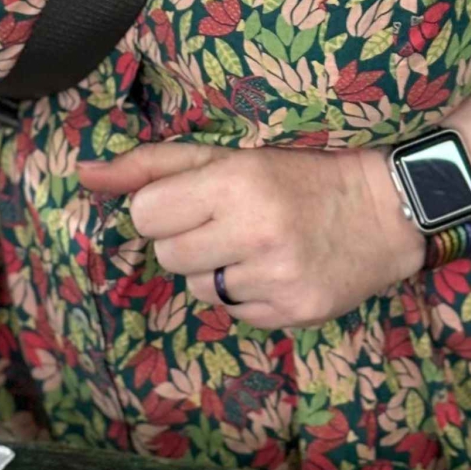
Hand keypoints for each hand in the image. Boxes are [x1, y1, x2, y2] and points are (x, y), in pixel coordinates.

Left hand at [78, 143, 425, 329]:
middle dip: (186, 240)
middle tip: (226, 223)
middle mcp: (258, 232)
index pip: (146, 215)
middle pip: (166, 256)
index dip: (163, 209)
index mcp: (237, 182)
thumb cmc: (296, 173)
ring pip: (197, 289)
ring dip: (214, 270)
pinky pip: (232, 314)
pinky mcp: (295, 313)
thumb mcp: (226, 155)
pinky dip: (245, 296)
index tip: (192, 202)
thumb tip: (82, 174)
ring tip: (255, 245)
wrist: (388, 209)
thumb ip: (150, 165)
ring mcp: (278, 278)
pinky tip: (275, 270)